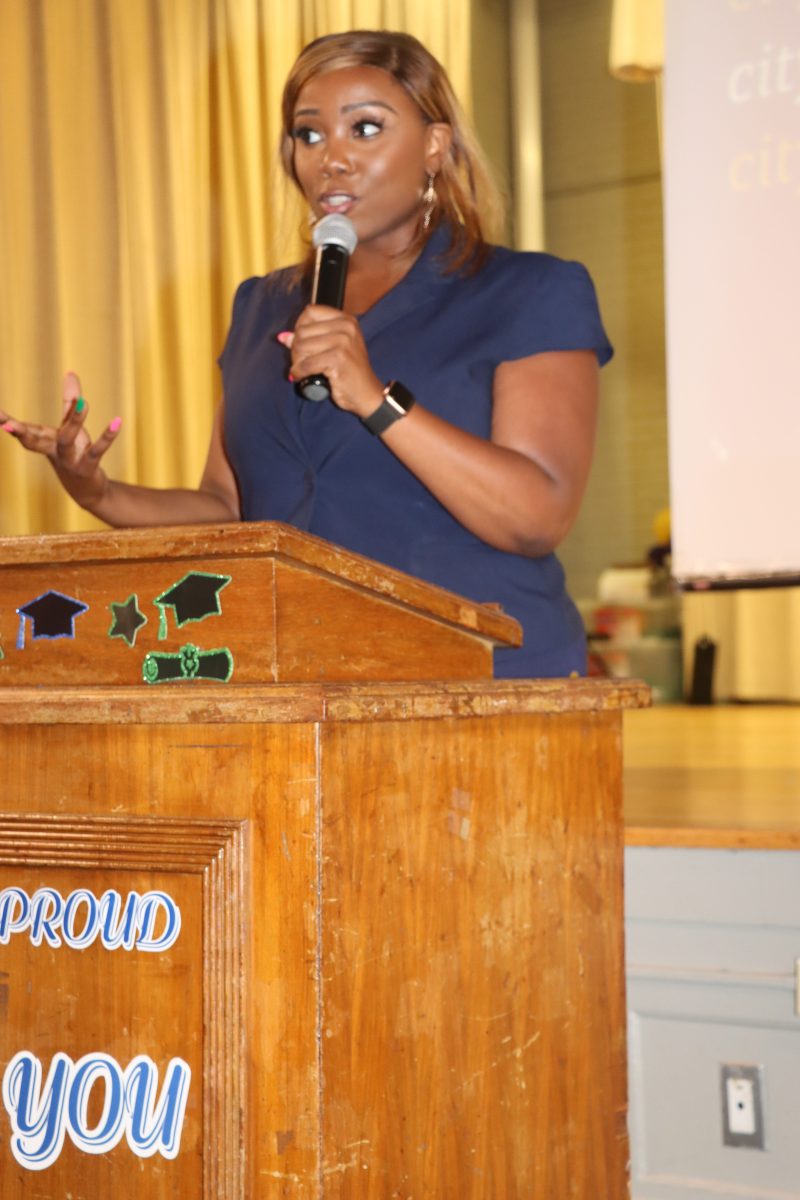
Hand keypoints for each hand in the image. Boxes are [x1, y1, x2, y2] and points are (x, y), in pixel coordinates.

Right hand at [1, 372, 121, 510]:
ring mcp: (69, 461)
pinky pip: (97, 451)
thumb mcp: (70, 426)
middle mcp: (53, 451)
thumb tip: (71, 372)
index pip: (24, 430)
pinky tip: (117, 422)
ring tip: (84, 402)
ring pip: (68, 441)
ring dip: (75, 422)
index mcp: (45, 441)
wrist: (87, 490)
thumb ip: (69, 401)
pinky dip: (107, 437)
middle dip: (21, 432)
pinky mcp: (88, 468)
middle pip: (35, 441)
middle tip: (7, 425)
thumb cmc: (74, 454)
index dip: (8, 423)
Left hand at [280, 306, 382, 417]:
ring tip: (301, 369)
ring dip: (296, 361)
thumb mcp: (332, 349)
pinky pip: (306, 364)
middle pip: (303, 330)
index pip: (310, 312)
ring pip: (301, 346)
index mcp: (346, 320)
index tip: (300, 342)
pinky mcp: (338, 358)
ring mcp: (343, 342)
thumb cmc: (349, 372)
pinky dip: (299, 372)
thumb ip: (309, 339)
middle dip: (296, 348)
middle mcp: (346, 327)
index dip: (299, 327)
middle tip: (300, 362)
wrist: (366, 393)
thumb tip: (282, 337)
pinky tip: (301, 377)